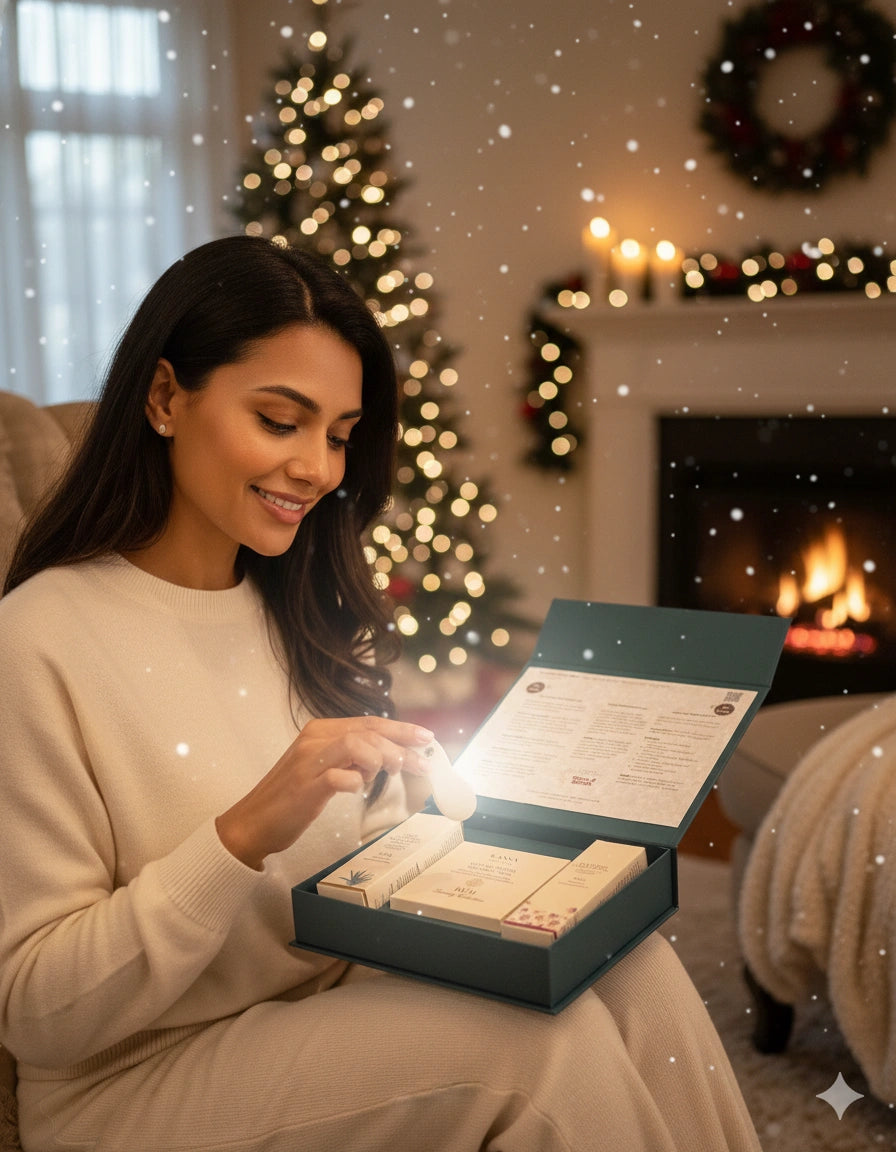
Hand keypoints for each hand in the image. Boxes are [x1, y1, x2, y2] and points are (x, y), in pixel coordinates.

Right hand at [215, 716, 434, 869]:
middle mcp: (314, 739)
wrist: (252, 823)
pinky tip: (356, 790)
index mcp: (320, 731)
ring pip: (356, 744)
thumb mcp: (325, 769)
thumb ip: (351, 758)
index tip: (426, 738)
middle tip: (421, 763)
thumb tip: (388, 756)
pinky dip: (355, 782)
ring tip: (390, 774)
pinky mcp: (304, 786)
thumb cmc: (292, 799)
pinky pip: (339, 777)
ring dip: (381, 758)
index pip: (368, 722)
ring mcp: (308, 761)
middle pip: (367, 730)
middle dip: (401, 745)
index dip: (400, 729)